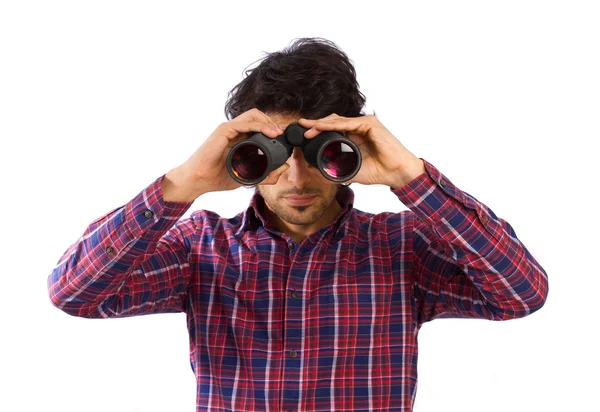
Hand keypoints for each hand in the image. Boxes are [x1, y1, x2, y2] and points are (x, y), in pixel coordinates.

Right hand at [162, 109, 289, 201]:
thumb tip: (285, 167)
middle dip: (272, 122)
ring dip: (268, 121)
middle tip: (283, 134)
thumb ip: (266, 174)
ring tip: (278, 133)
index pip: (258, 125)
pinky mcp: (223, 130)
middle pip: (257, 116)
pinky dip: (259, 125)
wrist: (198, 180)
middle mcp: (234, 131)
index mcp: (239, 139)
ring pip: (252, 115)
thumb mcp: (248, 177)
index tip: (284, 139)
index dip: (272, 128)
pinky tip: (269, 133)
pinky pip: (244, 123)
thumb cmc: (218, 177)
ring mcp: (228, 129)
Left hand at [298, 114, 424, 188]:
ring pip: (338, 120)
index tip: (303, 133)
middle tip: (300, 127)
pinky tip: (320, 127)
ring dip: (321, 124)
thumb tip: (320, 171)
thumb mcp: (351, 170)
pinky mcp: (370, 124)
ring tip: (307, 129)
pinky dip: (332, 125)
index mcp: (355, 135)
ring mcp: (365, 123)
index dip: (317, 129)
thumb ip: (337, 169)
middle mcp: (359, 126)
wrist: (396, 173)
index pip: (333, 128)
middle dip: (315, 124)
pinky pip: (347, 122)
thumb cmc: (378, 171)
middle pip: (333, 121)